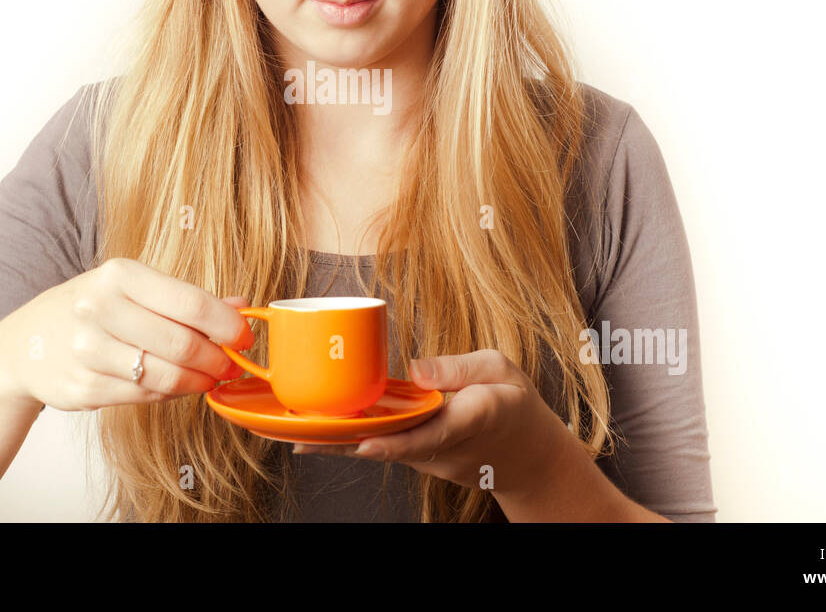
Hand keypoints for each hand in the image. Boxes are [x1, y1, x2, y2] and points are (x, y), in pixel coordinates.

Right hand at [0, 257, 254, 412]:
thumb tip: (242, 306)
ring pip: (165, 376)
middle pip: (181, 343)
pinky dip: (169, 393)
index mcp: (118, 275)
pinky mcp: (82, 387)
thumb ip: (187, 298)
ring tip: (209, 377)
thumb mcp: (133, 289)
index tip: (245, 336)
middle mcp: (98, 308)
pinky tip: (176, 385)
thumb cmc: (92, 310)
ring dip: (197, 381)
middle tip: (231, 364)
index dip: (227, 325)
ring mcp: (87, 350)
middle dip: (217, 359)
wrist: (24, 344)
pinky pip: (143, 396)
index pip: (190, 302)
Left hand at [293, 348, 567, 494]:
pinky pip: (383, 446)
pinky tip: (315, 436)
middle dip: (347, 443)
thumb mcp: (502, 371)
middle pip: (389, 447)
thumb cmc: (515, 406)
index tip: (365, 444)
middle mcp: (443, 447)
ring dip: (340, 443)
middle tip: (302, 437)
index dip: (394, 442)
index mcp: (471, 420)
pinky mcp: (419, 456)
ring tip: (295, 433)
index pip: (430, 435)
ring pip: (380, 449)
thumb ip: (460, 368)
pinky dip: (350, 441)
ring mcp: (429, 457)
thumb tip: (417, 368)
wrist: (529, 457)